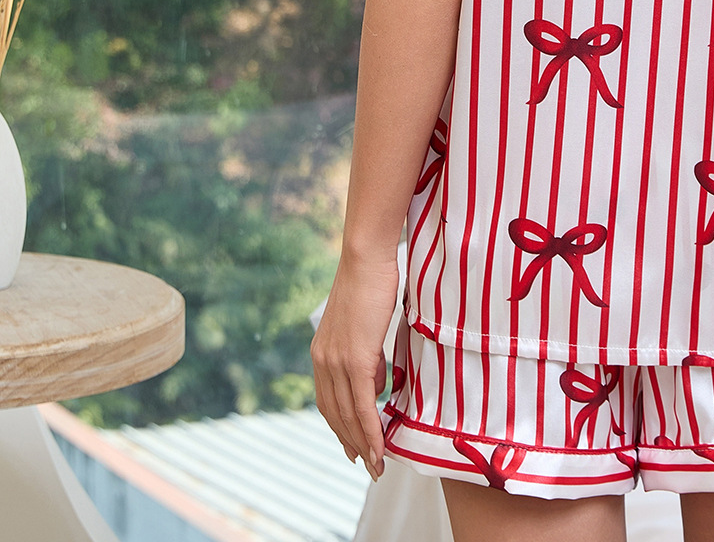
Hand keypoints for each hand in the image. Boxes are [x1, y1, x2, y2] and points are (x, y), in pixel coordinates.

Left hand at [311, 250, 399, 480]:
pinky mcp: (355, 359)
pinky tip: (379, 447)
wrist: (366, 259)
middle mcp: (323, 361)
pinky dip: (370, 431)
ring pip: (348, 415)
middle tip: (367, 463)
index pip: (328, 400)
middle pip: (335, 414)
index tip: (352, 445)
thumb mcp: (364, 324)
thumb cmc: (372, 282)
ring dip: (363, 444)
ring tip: (377, 464)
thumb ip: (366, 353)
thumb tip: (376, 379)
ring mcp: (337, 361)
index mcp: (322, 352)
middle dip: (351, 442)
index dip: (340, 426)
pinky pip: (363, 405)